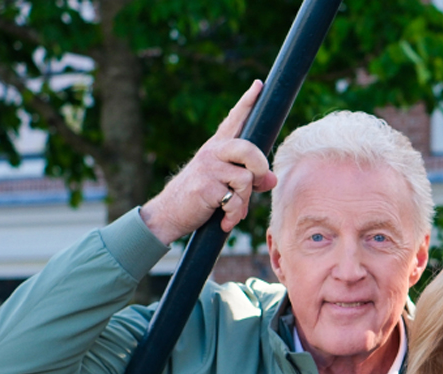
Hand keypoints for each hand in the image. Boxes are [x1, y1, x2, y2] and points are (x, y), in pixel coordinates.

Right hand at [140, 80, 277, 243]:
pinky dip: (234, 214)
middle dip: (260, 167)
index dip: (248, 102)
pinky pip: (235, 200)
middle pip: (249, 149)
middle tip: (258, 181)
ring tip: (231, 209)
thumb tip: (273, 180)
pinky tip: (224, 219)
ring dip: (243, 201)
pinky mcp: (206, 187)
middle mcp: (213, 152)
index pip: (235, 120)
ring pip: (246, 179)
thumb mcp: (226, 184)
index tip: (259, 85)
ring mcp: (209, 168)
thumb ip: (250, 179)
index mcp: (218, 147)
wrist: (170, 213)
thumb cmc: (201, 197)